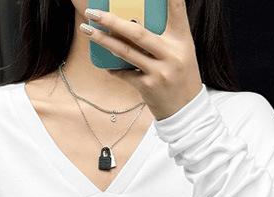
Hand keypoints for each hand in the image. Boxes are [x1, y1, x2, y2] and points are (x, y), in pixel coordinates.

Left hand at [79, 0, 202, 120]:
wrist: (186, 111)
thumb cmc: (181, 76)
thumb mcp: (182, 51)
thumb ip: (165, 35)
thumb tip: (134, 20)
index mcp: (182, 40)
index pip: (177, 10)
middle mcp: (171, 54)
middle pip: (137, 33)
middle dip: (112, 21)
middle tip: (93, 12)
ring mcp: (159, 72)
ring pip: (126, 52)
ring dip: (103, 40)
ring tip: (87, 30)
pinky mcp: (148, 87)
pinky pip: (125, 73)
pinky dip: (114, 68)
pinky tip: (105, 64)